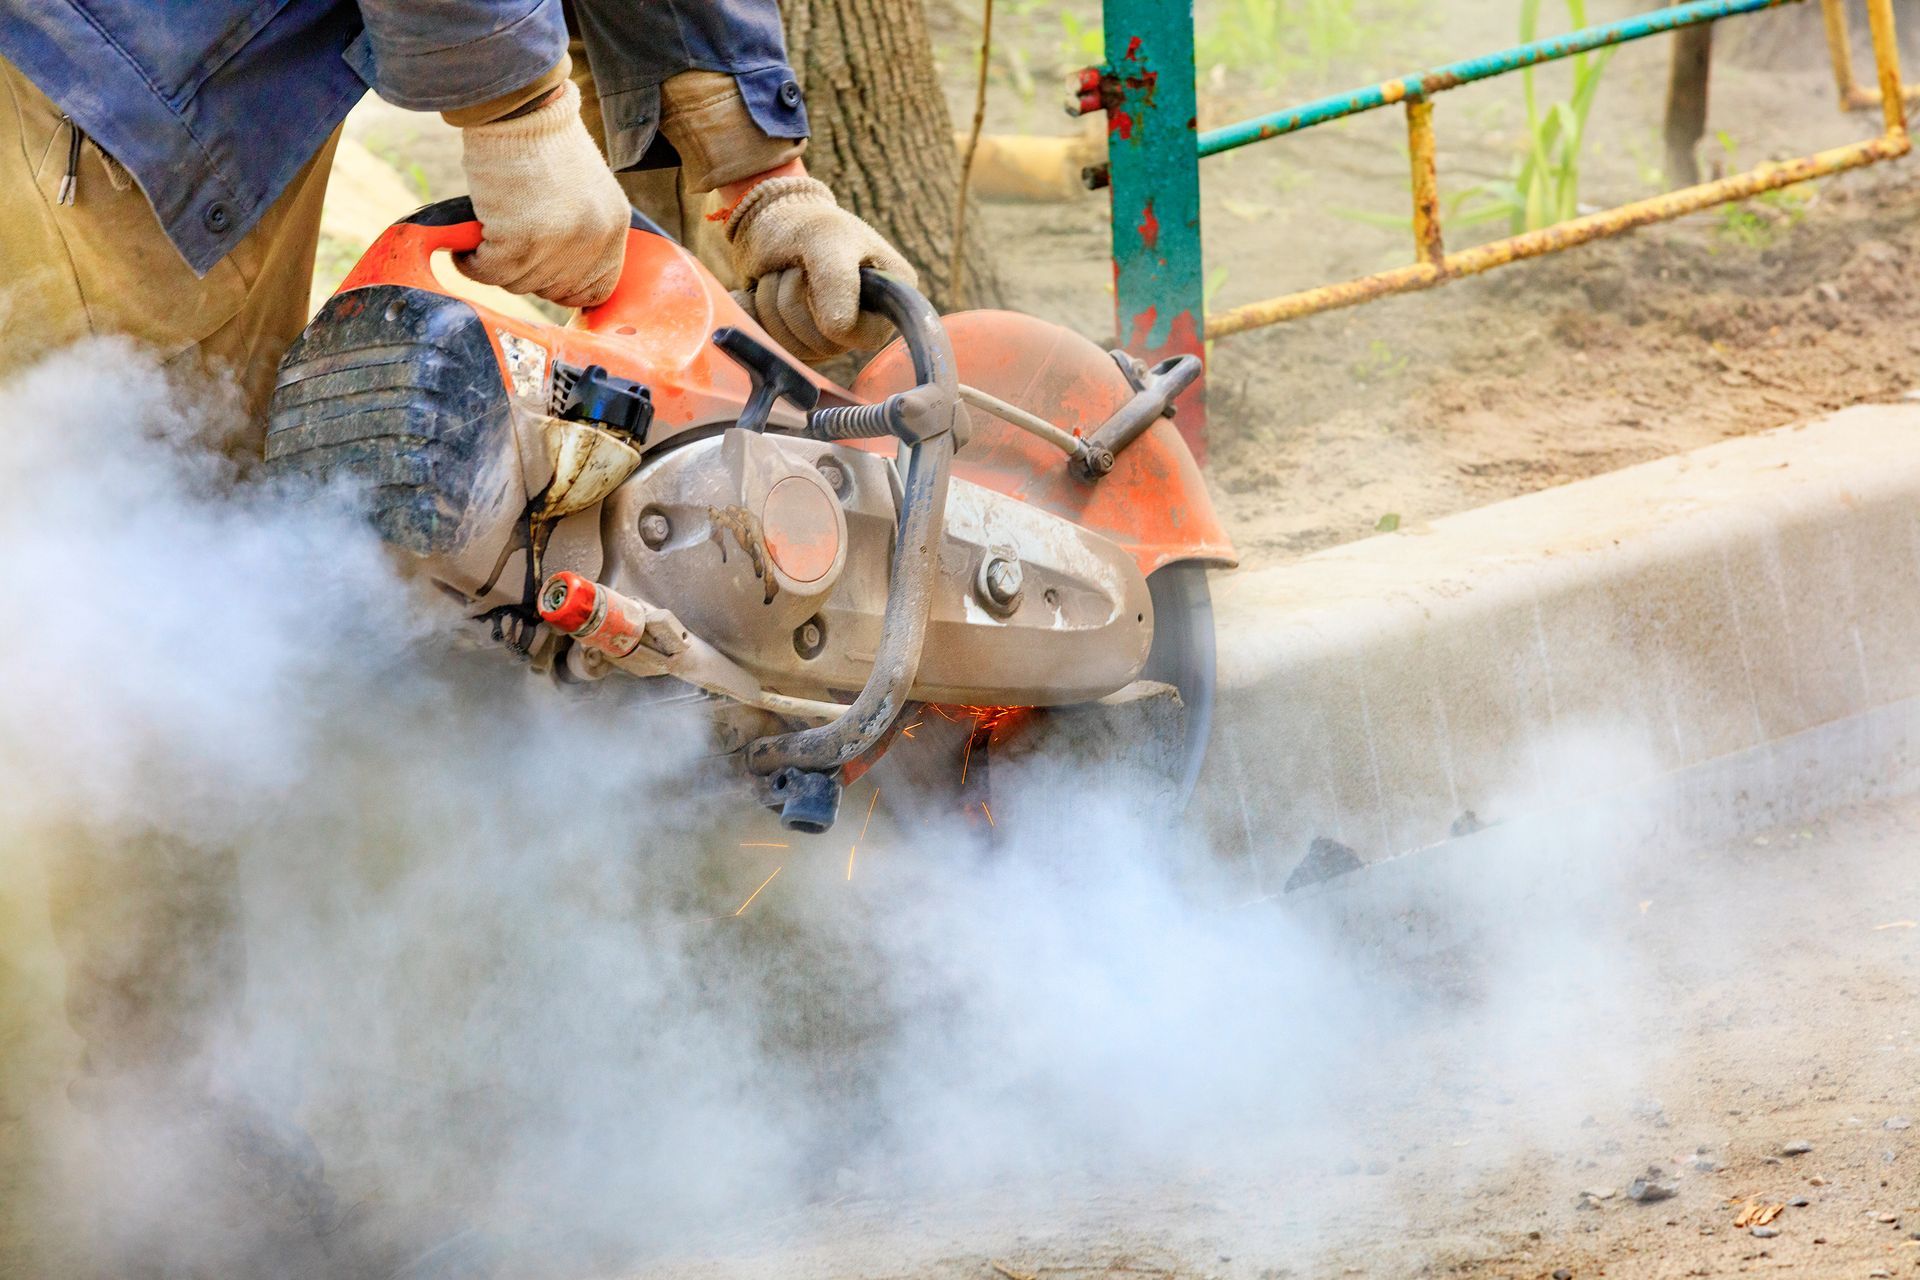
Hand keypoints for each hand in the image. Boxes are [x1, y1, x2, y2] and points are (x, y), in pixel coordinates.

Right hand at [456, 81, 627, 308]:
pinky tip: (465, 248)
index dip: (565, 289)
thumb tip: (555, 267)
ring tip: (485, 238)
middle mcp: (592, 240)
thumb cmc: (542, 140)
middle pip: (553, 290)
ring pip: (519, 284)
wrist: (519, 108)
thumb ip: (581, 229)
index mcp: (613, 226)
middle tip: (506, 247)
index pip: (597, 289)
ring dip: (495, 266)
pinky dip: (471, 264)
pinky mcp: (520, 242)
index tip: (540, 277)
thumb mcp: (584, 191)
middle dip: (526, 274)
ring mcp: (558, 244)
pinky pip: (489, 274)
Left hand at [723, 174, 916, 361]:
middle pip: (825, 347)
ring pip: (796, 351)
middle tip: (790, 271)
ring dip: (771, 308)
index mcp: (891, 297)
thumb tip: (840, 330)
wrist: (767, 218)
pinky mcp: (801, 340)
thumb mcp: (825, 240)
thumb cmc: (805, 223)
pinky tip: (758, 292)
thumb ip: (837, 281)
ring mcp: (833, 335)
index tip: (814, 276)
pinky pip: (774, 350)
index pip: (866, 337)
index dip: (830, 315)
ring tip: (777, 275)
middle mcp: (867, 321)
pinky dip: (756, 317)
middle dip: (792, 304)